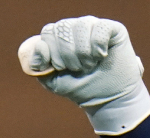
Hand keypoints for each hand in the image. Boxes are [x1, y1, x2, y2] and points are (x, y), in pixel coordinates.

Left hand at [17, 16, 149, 134]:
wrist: (107, 99)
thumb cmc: (79, 88)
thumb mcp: (53, 81)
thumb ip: (38, 66)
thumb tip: (40, 46)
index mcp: (58, 37)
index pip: (48, 32)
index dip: (52, 52)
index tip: (60, 68)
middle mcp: (75, 28)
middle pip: (62, 28)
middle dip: (68, 55)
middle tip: (77, 69)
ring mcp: (93, 27)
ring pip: (81, 26)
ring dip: (83, 53)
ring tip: (89, 65)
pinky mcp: (112, 29)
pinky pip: (100, 28)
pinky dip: (98, 46)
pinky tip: (101, 56)